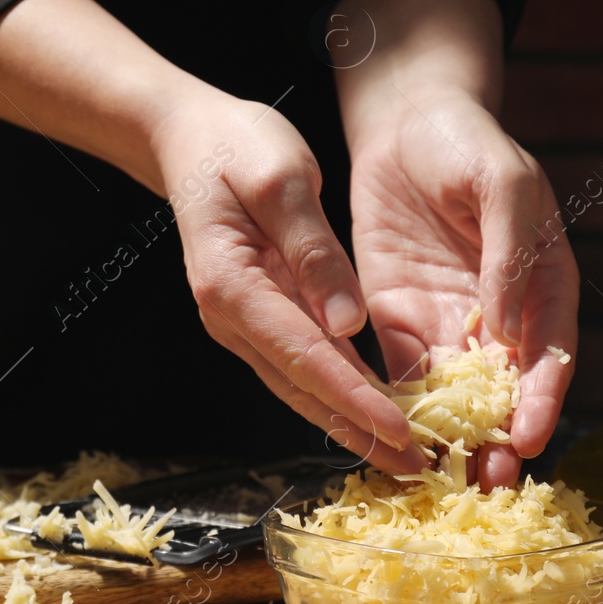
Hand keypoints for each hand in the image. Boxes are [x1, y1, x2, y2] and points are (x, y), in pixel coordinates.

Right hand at [150, 94, 423, 472]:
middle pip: (300, 387)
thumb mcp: (281, 179)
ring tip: (402, 454)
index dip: (353, 398)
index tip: (399, 430)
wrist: (187, 137)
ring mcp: (238, 322)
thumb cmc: (234, 145)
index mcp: (232, 284)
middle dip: (357, 430)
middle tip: (415, 467)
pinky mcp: (254, 317)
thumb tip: (349, 323)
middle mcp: (229, 317)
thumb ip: (314, 251)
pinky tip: (370, 411)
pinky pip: (298, 364)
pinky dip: (335, 393)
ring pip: (298, 386)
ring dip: (348, 422)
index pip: (303, 355)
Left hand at [347, 85, 578, 489]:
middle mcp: (501, 314)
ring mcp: (449, 321)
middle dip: (498, 438)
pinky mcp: (400, 320)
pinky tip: (394, 445)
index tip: (526, 436)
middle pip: (504, 388)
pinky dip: (401, 412)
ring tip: (445, 481)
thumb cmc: (466, 142)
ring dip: (453, 440)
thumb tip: (508, 324)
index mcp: (542, 282)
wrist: (402, 123)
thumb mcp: (502, 182)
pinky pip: (403, 374)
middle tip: (490, 483)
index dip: (540, 397)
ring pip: (455, 395)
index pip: (547, 352)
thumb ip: (509, 250)